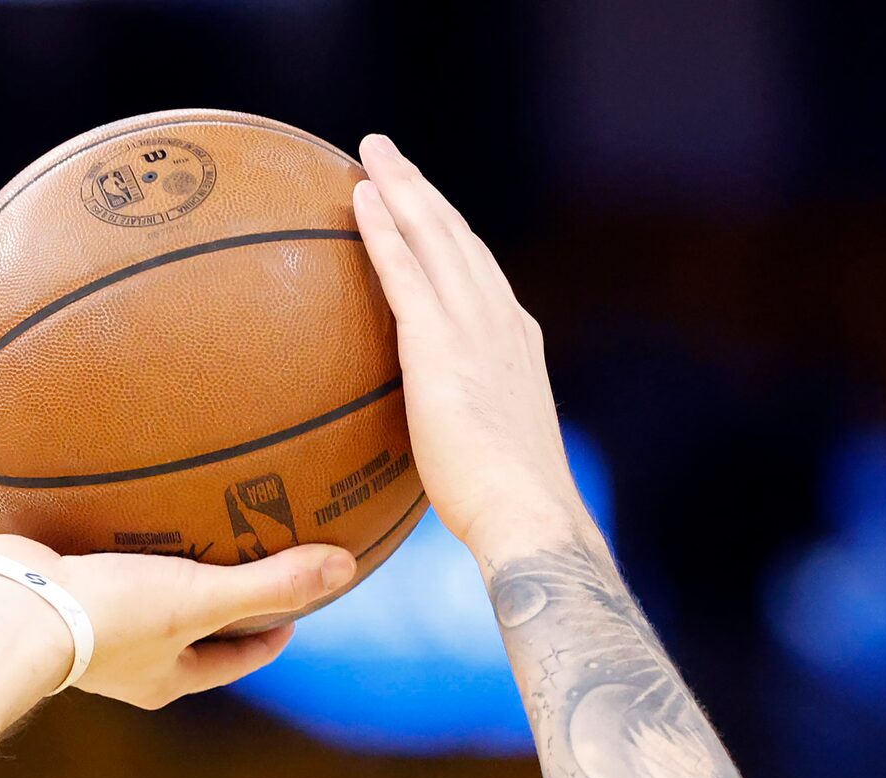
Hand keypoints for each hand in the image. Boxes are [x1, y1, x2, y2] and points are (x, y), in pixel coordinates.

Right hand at [0, 523, 354, 709]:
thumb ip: (269, 584)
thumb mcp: (199, 598)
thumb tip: (345, 568)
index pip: (230, 663)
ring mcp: (74, 628)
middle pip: (178, 633)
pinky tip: (89, 489)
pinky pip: (70, 557)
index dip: (266, 641)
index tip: (291, 617)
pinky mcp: (37, 592)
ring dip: (146, 567)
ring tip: (167, 524)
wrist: (7, 614)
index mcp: (160, 676)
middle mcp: (118, 661)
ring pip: (123, 596)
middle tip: (239, 567)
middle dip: (207, 605)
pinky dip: (83, 530)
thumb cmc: (106, 618)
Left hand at [351, 134, 593, 563]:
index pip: (477, 271)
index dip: (449, 233)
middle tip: (388, 156)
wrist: (528, 514)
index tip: (424, 206)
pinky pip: (403, 271)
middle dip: (422, 191)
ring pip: (432, 236)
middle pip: (456, 236)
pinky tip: (357, 199)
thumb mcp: (487, 455)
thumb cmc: (507, 508)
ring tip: (370, 154)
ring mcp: (473, 326)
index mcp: (515, 342)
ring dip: (400, 188)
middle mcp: (500, 319)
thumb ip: (462, 431)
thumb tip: (437, 452)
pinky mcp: (440, 343)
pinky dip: (381, 229)